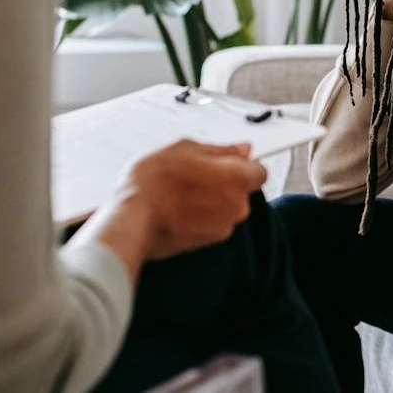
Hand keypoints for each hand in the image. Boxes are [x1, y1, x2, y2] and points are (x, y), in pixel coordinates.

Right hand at [78, 140, 266, 274]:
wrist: (132, 219)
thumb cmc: (154, 181)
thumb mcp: (186, 149)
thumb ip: (221, 150)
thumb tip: (243, 149)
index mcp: (237, 178)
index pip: (260, 171)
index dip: (244, 165)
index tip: (227, 162)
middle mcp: (238, 206)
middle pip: (242, 190)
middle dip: (225, 182)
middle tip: (195, 174)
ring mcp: (224, 227)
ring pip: (226, 207)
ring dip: (212, 200)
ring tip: (181, 191)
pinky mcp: (208, 243)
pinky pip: (212, 223)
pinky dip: (201, 216)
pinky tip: (178, 208)